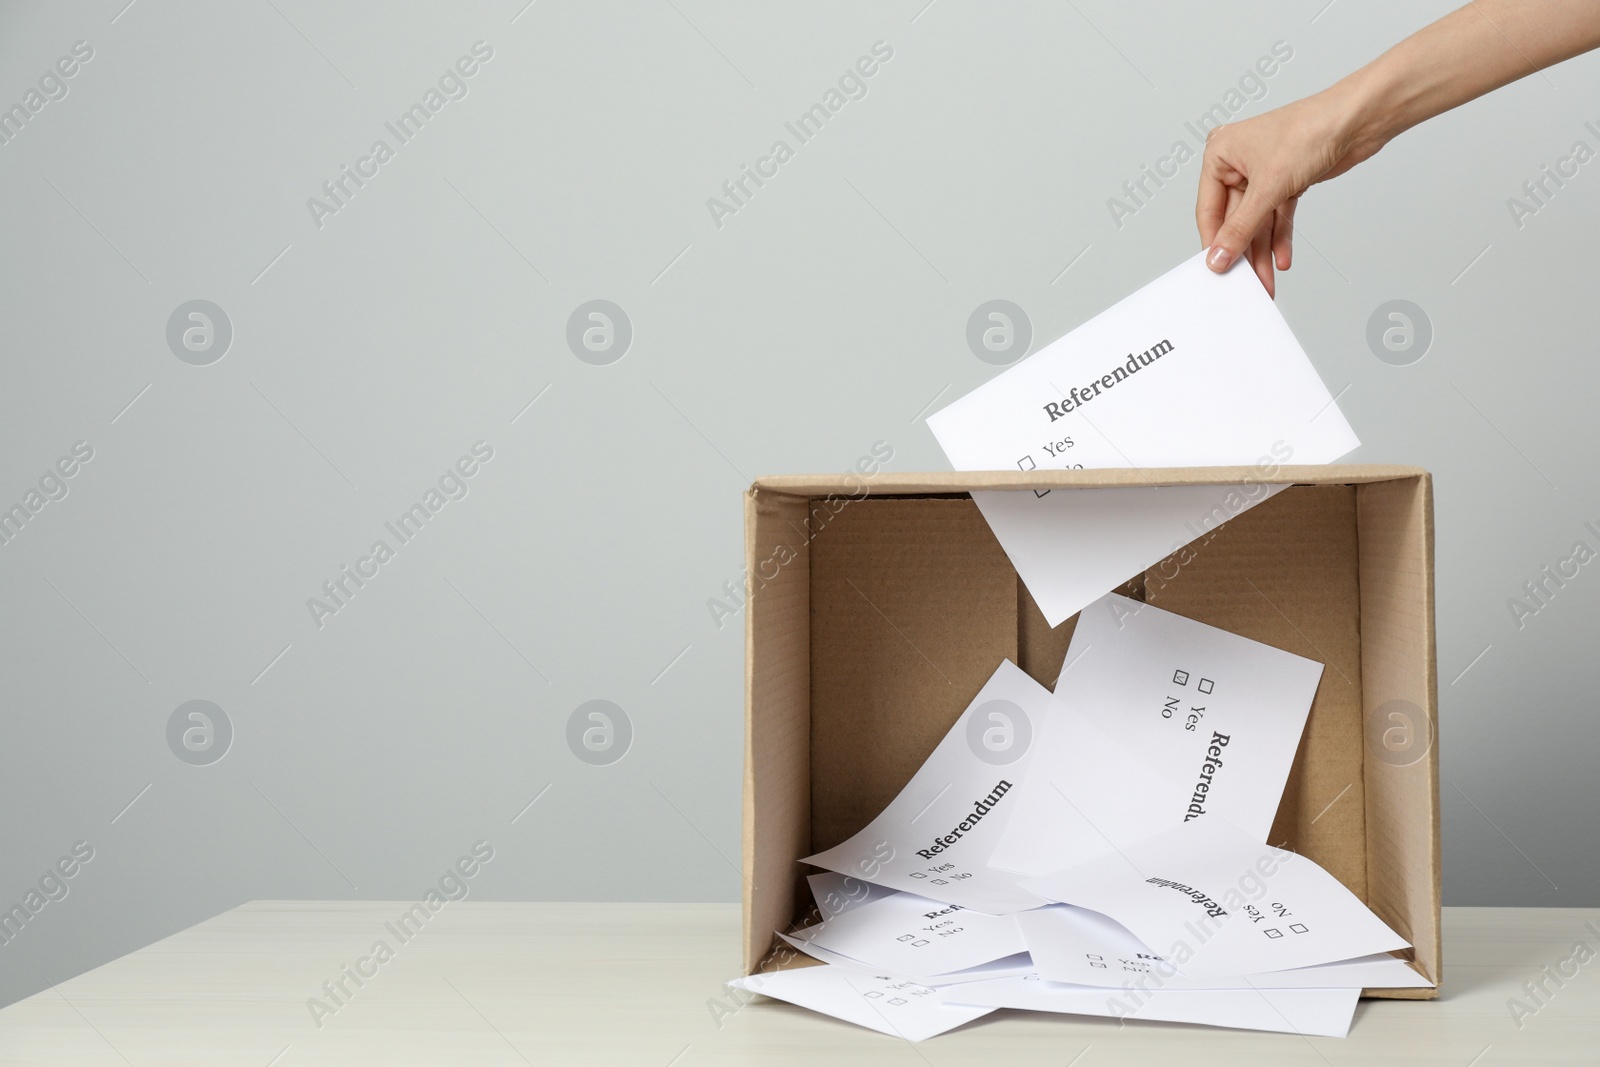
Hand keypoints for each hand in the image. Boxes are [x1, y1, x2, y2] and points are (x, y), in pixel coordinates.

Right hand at [1196, 86, 1383, 296]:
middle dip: (1244, 251)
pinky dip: (1280, 237)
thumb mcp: (1268, 187)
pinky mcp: (1285, 181)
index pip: (1209, 209)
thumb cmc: (1310, 130)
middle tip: (1247, 279)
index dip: (1215, 241)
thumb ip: (1240, 227)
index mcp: (1221, 154)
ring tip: (1267, 277)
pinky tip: (1282, 257)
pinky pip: (1276, 216)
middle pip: (1234, 219)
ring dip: (1263, 250)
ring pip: (1257, 222)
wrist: (1357, 120)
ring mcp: (1262, 173)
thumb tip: (1218, 256)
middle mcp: (1238, 163)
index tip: (1218, 269)